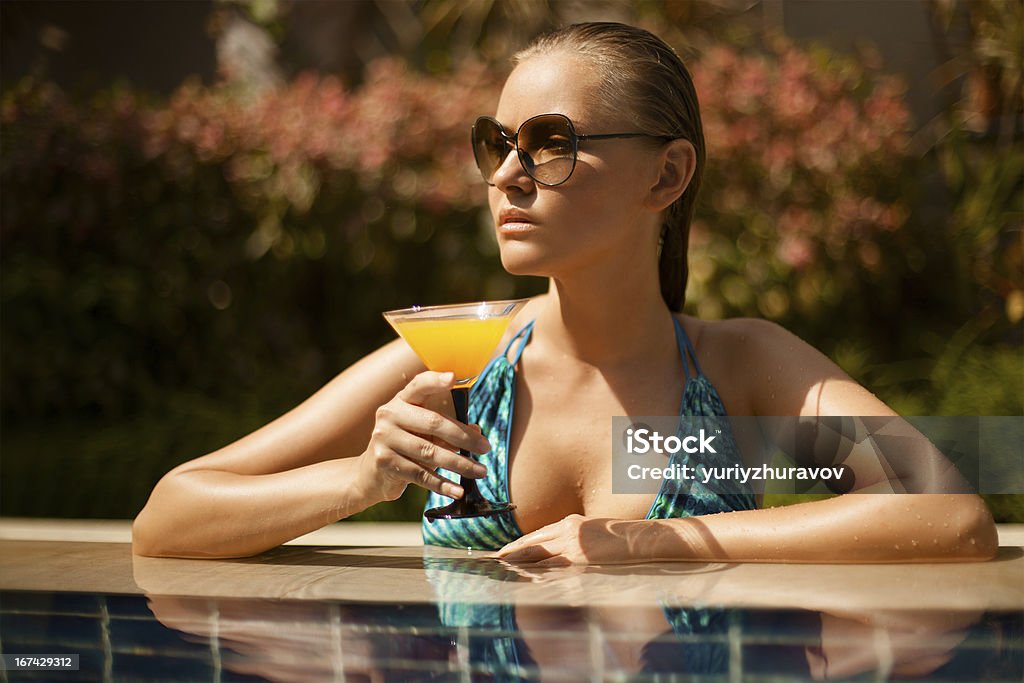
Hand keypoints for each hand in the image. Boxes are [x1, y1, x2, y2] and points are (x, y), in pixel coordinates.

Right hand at [359, 371, 490, 502]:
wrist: (371, 473)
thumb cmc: (405, 446)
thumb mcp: (423, 432)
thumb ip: (447, 428)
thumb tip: (478, 433)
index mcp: (401, 401)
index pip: (419, 385)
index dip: (435, 381)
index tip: (453, 377)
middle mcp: (389, 415)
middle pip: (434, 423)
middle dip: (465, 437)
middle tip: (486, 448)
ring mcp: (384, 439)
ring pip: (430, 452)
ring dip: (460, 464)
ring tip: (481, 472)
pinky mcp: (385, 462)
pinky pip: (421, 475)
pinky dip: (443, 485)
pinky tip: (458, 491)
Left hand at [495, 515, 646, 565]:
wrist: (639, 538)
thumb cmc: (620, 538)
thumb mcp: (592, 533)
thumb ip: (574, 539)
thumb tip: (559, 553)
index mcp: (570, 522)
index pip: (537, 535)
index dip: (518, 543)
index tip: (503, 550)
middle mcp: (567, 529)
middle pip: (531, 541)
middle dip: (511, 551)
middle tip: (493, 558)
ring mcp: (572, 542)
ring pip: (537, 552)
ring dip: (517, 561)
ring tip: (501, 567)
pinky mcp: (579, 556)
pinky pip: (553, 565)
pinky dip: (537, 571)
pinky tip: (525, 576)